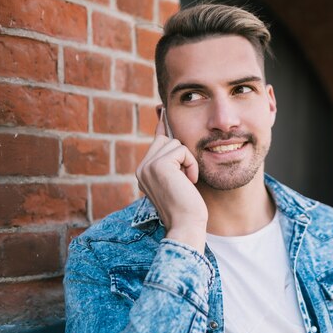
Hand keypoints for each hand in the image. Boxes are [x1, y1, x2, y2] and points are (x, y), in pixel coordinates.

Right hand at [136, 119, 207, 252]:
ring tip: (187, 182)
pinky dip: (191, 164)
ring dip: (188, 161)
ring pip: (175, 143)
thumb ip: (174, 162)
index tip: (161, 107)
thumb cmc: (188, 207)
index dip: (162, 125)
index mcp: (144, 171)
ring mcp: (147, 165)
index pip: (157, 141)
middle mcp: (142, 167)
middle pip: (166, 139)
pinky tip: (189, 181)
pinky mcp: (158, 165)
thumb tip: (176, 143)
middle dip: (182, 153)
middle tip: (186, 178)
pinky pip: (182, 150)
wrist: (186, 225)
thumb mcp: (179, 181)